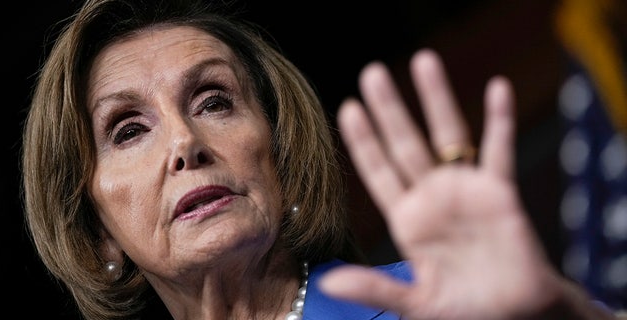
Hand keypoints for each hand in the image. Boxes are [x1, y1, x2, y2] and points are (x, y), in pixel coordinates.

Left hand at [320, 49, 564, 318]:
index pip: (378, 172)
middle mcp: (431, 196)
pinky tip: (496, 88)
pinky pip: (500, 151)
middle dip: (390, 109)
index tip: (347, 107)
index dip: (364, 142)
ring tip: (424, 60)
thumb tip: (328, 282)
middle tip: (372, 72)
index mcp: (407, 219)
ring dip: (437, 100)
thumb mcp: (416, 301)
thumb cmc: (464, 310)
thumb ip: (375, 287)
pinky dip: (500, 121)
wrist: (514, 316)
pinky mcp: (500, 193)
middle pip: (406, 144)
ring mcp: (465, 190)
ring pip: (449, 136)